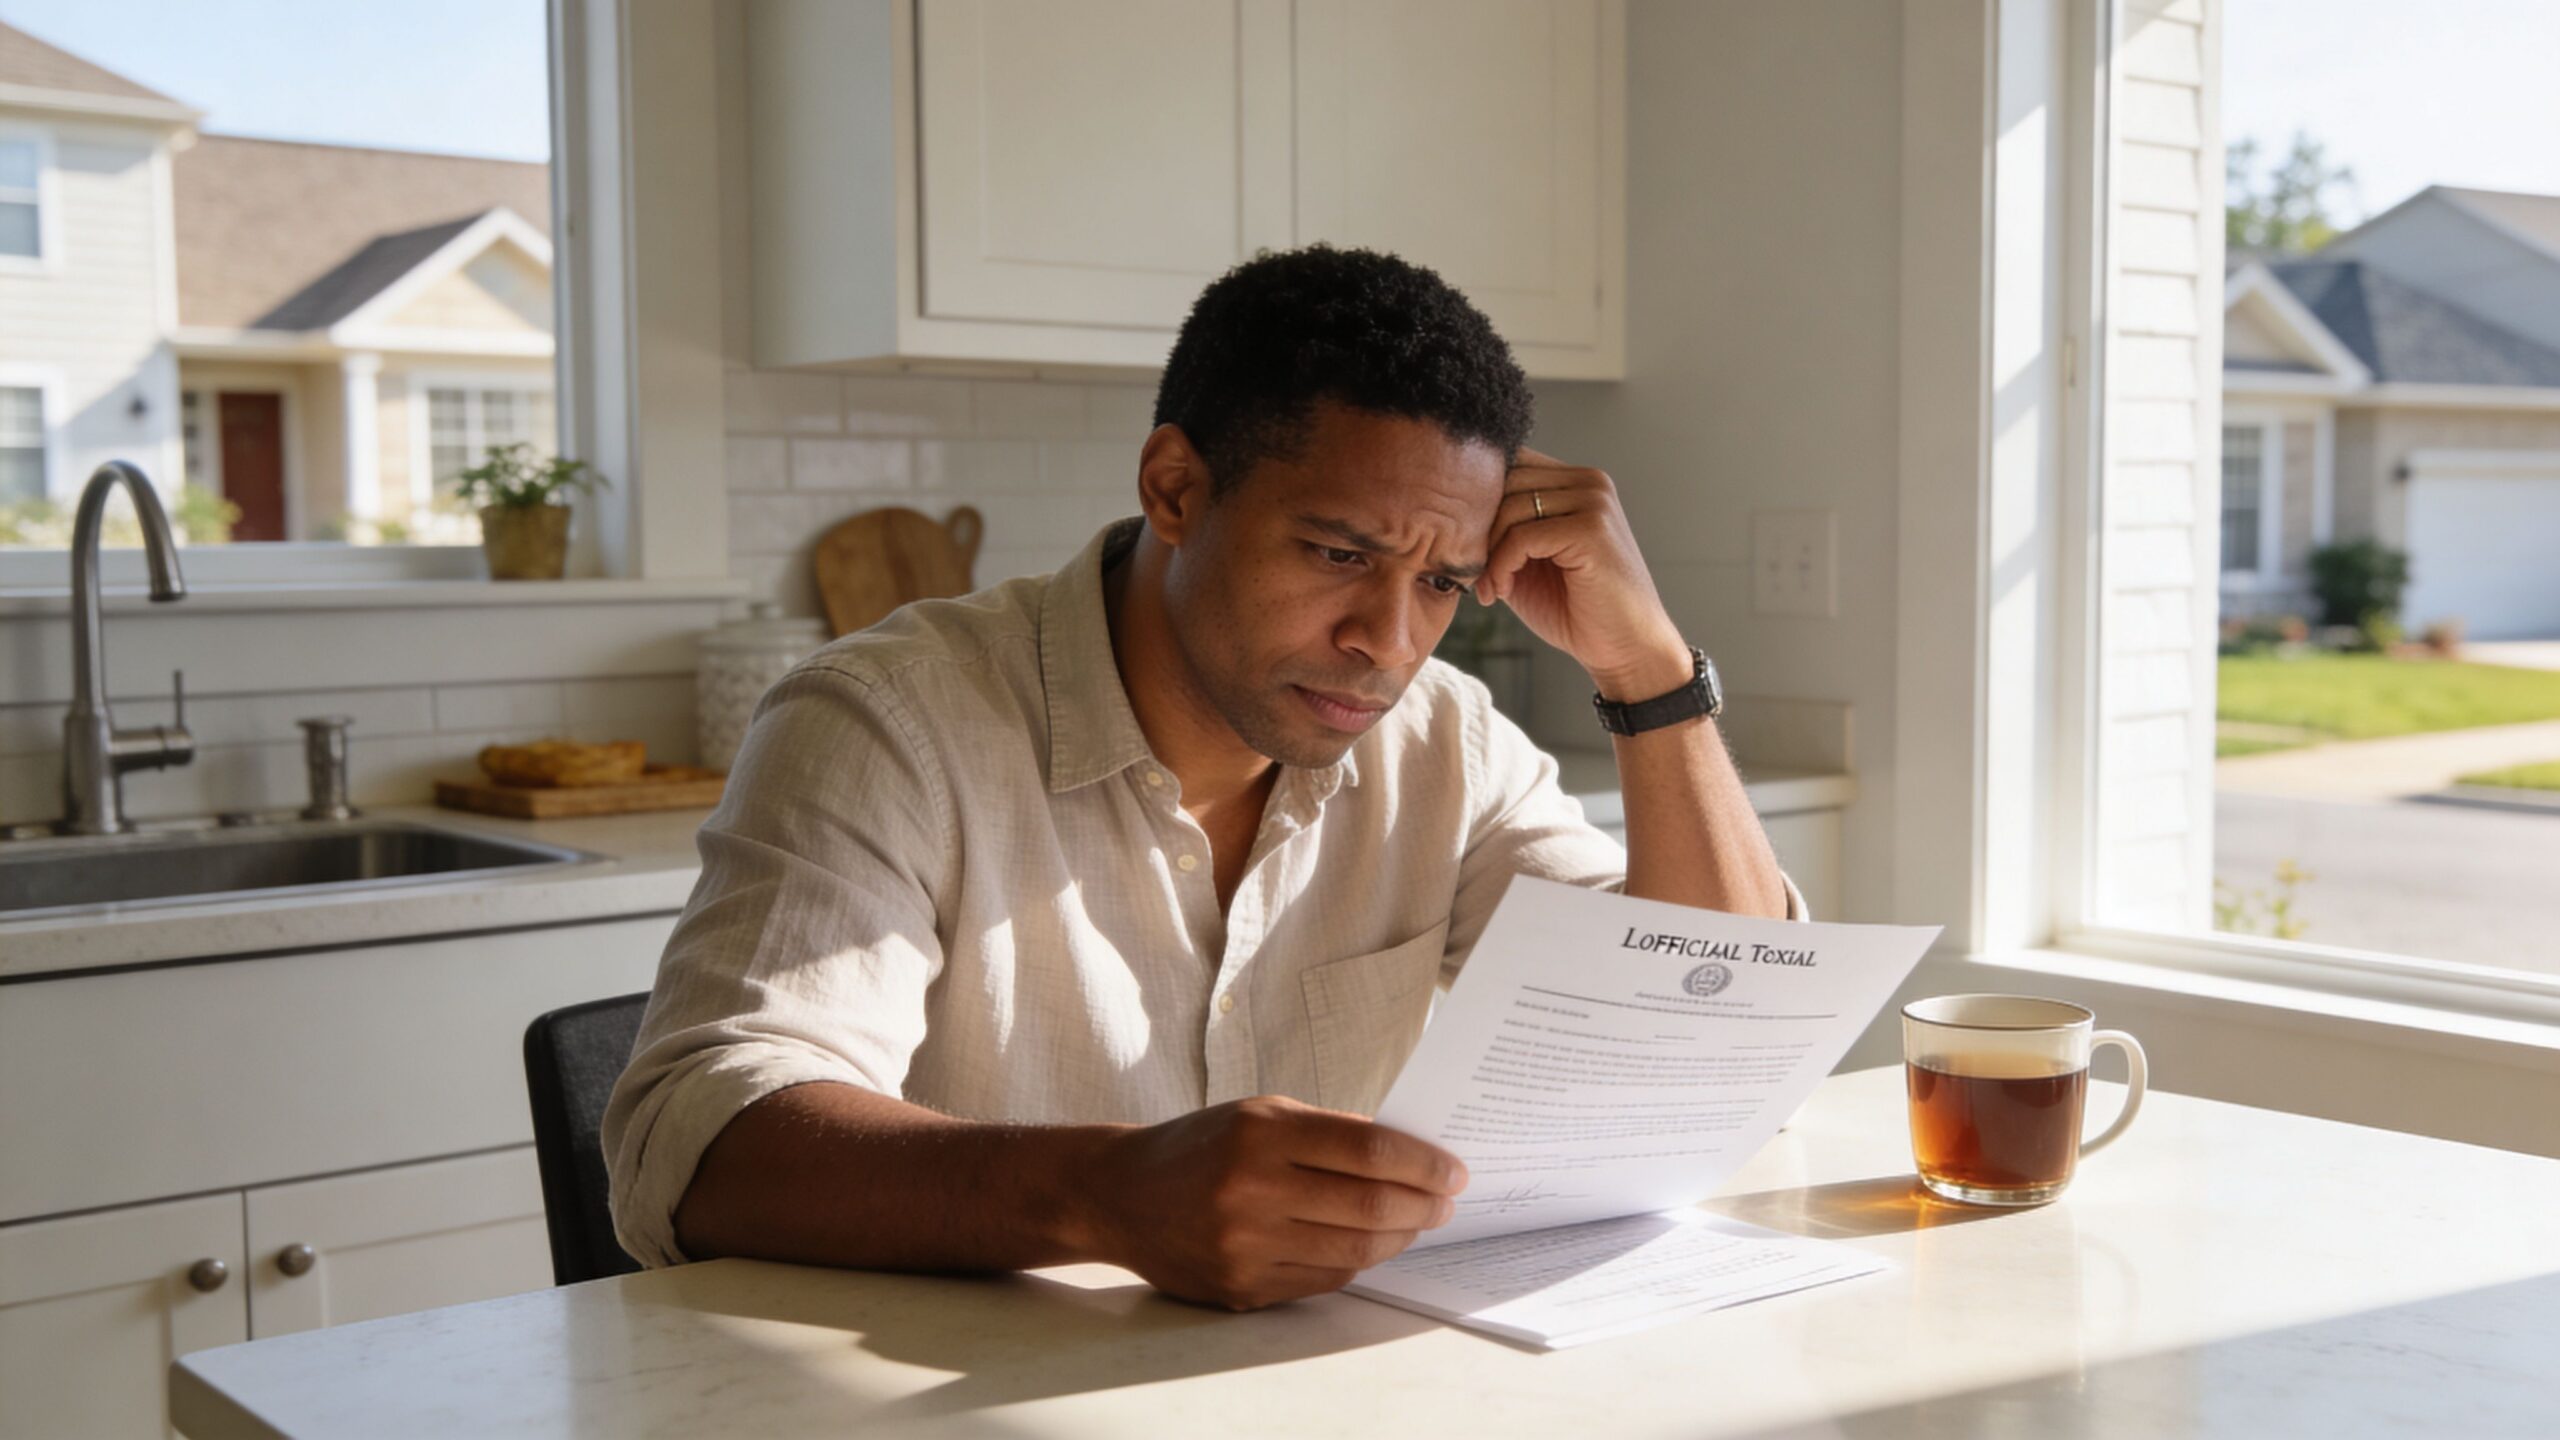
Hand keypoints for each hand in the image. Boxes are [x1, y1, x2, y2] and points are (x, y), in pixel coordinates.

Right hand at [1078, 1095, 1467, 1310]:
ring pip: (1353, 1252)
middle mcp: (1251, 1191)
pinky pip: (1323, 1281)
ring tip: (1416, 1222)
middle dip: (1422, 1205)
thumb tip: (1409, 1155)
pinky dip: (1357, 1262)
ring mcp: (1245, 1246)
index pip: (1367, 1151)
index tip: (1454, 1171)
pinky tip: (1370, 1244)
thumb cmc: (1200, 1145)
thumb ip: (1330, 1132)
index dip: (1422, 1163)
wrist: (1118, 1194)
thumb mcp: (1260, 1113)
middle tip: (1447, 1201)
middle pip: (1369, 1206)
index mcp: (1260, 1134)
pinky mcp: (1241, 1289)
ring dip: (1398, 1238)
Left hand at [1476, 448, 1690, 699]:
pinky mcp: (1592, 529)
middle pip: (1505, 480)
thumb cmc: (1575, 609)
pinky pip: (1522, 536)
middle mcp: (1589, 481)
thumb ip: (1501, 528)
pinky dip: (1501, 566)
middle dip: (1478, 528)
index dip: (1479, 503)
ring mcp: (1594, 502)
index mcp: (1575, 482)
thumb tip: (1451, 509)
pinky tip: (1501, 592)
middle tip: (1475, 574)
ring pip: (1510, 506)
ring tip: (1490, 588)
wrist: (1624, 649)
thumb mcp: (1526, 561)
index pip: (1509, 463)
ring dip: (1487, 552)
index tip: (1471, 550)